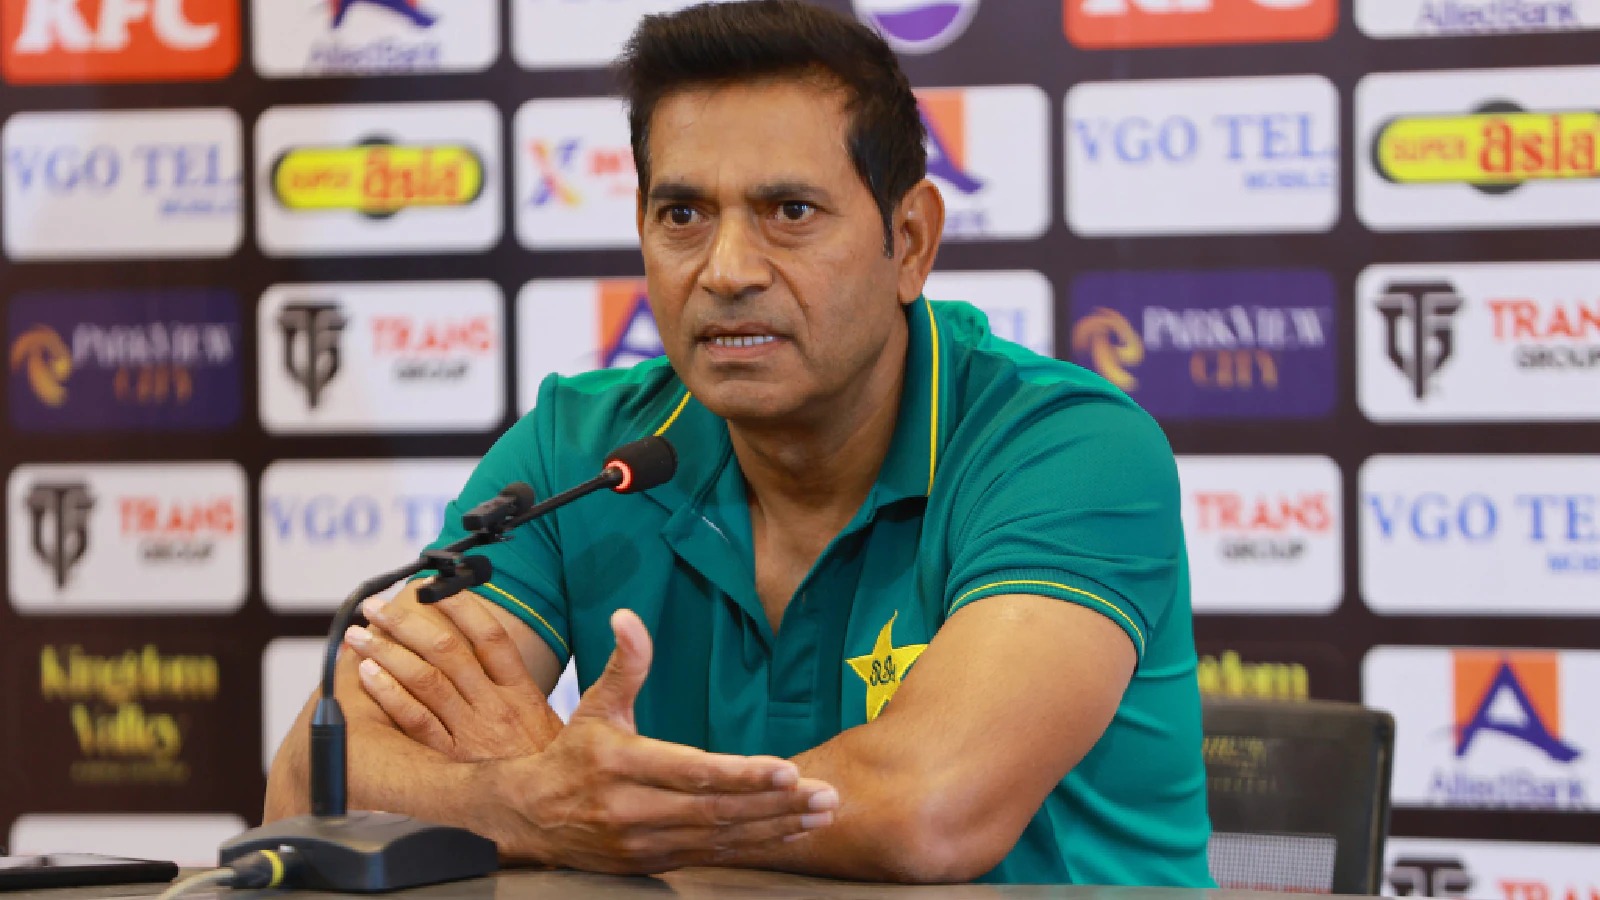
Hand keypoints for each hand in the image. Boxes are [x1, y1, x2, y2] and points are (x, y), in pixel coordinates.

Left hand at [346, 585, 562, 761]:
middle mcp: (495, 706)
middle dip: (407, 623)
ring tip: (361, 635)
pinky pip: (415, 720)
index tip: (435, 586)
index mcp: (522, 692)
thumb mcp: (548, 720)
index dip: (461, 606)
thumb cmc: (550, 766)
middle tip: (377, 607)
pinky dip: (390, 693)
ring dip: (388, 652)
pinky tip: (369, 674)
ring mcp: (471, 732)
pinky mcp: (450, 759)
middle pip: (448, 651)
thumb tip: (493, 650)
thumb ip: (519, 687)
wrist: (553, 807)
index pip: (491, 637)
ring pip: (425, 679)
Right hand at [494, 610, 838, 874]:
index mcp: (622, 765)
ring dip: (775, 827)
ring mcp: (646, 843)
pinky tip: (790, 833)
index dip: (741, 774)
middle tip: (825, 795)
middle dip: (775, 804)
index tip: (787, 770)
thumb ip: (625, 665)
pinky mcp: (655, 863)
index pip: (691, 771)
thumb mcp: (595, 705)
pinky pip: (713, 856)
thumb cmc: (573, 754)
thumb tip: (628, 617)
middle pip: (716, 810)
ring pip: (721, 837)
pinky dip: (755, 845)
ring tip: (821, 814)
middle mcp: (634, 810)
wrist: (530, 820)